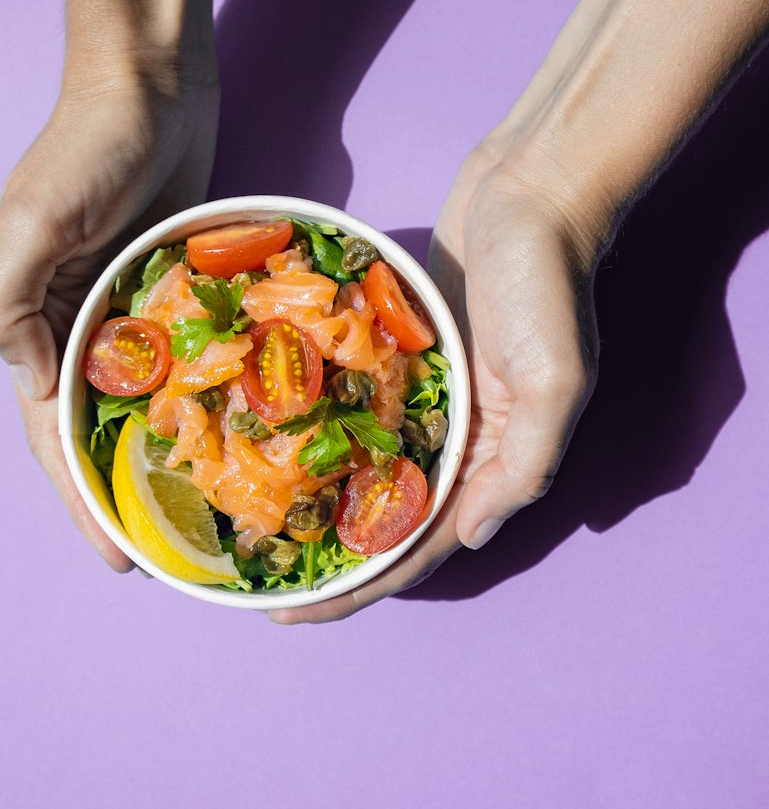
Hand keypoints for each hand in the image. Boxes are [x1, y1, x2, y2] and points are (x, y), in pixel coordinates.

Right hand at [0, 76, 218, 568]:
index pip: (54, 437)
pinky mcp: (177, 299)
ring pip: (146, 410)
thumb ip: (12, 304)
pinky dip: (201, 407)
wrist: (151, 90)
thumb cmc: (88, 149)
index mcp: (40, 326)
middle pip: (100, 437)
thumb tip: (33, 386)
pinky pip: (188, 367)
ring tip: (205, 520)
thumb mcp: (33, 220)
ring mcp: (134, 319)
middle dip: (127, 499)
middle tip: (169, 557)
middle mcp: (83, 332)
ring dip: (165, 463)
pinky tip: (232, 442)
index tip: (117, 559)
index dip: (81, 502)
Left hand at [269, 140, 605, 622]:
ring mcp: (425, 401)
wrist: (530, 195)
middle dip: (326, 561)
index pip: (417, 547)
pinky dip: (320, 436)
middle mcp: (454, 441)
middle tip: (257, 584)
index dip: (359, 588)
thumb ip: (522, 468)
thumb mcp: (556, 382)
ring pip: (363, 473)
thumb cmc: (547, 285)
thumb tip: (467, 538)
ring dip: (317, 505)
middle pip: (382, 523)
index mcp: (489, 459)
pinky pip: (354, 412)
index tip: (293, 613)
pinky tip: (270, 446)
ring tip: (254, 529)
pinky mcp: (402, 360)